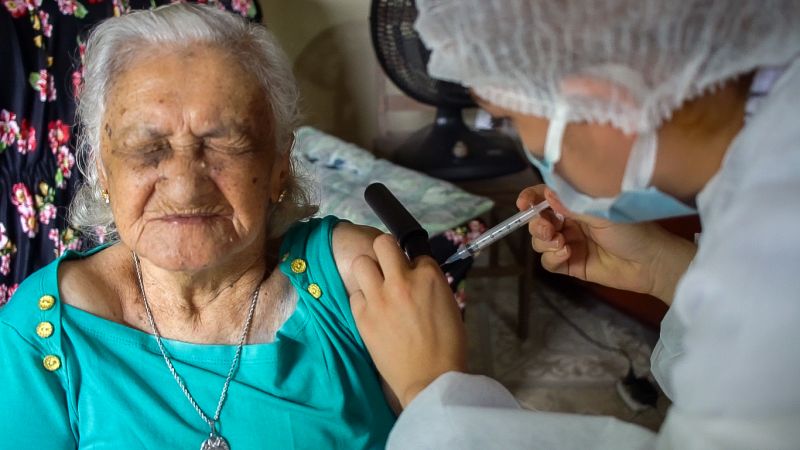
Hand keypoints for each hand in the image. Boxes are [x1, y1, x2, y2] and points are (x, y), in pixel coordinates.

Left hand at [349, 234, 466, 407]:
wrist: (431, 379)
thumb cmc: (448, 346)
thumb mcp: (448, 305)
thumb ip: (430, 286)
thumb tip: (416, 277)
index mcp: (429, 276)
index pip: (416, 253)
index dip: (416, 265)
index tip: (415, 277)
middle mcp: (401, 281)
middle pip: (382, 244)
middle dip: (386, 252)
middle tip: (389, 266)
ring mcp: (379, 298)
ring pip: (360, 263)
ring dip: (368, 272)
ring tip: (376, 286)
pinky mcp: (363, 317)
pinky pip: (355, 295)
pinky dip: (362, 300)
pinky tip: (372, 310)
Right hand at [519, 185, 695, 304]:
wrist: (650, 262)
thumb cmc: (632, 229)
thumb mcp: (601, 211)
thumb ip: (571, 204)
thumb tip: (545, 193)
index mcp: (576, 204)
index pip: (544, 197)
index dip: (530, 198)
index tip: (523, 204)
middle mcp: (569, 222)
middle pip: (537, 221)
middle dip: (537, 225)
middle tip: (549, 230)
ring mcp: (569, 244)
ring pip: (539, 242)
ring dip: (545, 242)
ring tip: (563, 244)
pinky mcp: (571, 265)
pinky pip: (548, 262)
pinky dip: (552, 258)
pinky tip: (567, 255)